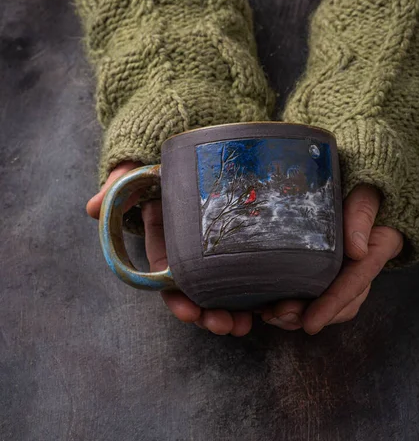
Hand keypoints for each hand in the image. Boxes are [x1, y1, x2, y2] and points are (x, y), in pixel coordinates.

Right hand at [87, 162, 253, 336]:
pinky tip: (269, 301)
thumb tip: (93, 208)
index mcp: (165, 245)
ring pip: (225, 286)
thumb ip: (117, 190)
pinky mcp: (241, 241)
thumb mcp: (135, 176)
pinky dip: (257, 288)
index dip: (178, 300)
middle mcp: (190, 253)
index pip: (168, 281)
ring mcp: (216, 249)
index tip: (190, 315)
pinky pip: (249, 269)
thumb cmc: (159, 168)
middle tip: (226, 325)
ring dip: (235, 309)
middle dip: (210, 314)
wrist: (190, 149)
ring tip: (246, 323)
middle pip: (200, 291)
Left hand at [260, 185, 403, 333]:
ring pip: (330, 302)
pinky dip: (296, 302)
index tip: (311, 323)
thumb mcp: (365, 190)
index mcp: (378, 246)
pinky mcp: (329, 265)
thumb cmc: (362, 180)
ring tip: (271, 315)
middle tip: (279, 316)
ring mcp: (346, 266)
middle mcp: (364, 263)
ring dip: (301, 314)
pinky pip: (317, 292)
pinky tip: (271, 305)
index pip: (357, 281)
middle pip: (343, 301)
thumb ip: (362, 214)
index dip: (333, 304)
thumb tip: (357, 250)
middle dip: (312, 313)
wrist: (358, 176)